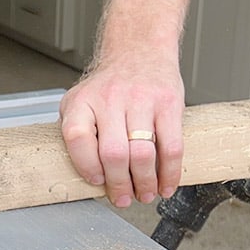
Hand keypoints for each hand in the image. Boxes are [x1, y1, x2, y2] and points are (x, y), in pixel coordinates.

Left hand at [59, 54, 184, 207]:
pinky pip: (171, 147)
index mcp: (83, 102)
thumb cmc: (108, 85)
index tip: (97, 181)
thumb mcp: (80, 102)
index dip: (87, 166)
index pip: (78, 138)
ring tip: (145, 194)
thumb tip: (89, 178)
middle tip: (124, 198)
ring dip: (145, 184)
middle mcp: (110, 99)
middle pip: (114, 154)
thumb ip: (78, 134)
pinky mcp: (168, 104)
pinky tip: (166, 184)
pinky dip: (170, 173)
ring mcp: (141, 100)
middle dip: (120, 185)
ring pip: (143, 154)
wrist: (139, 50)